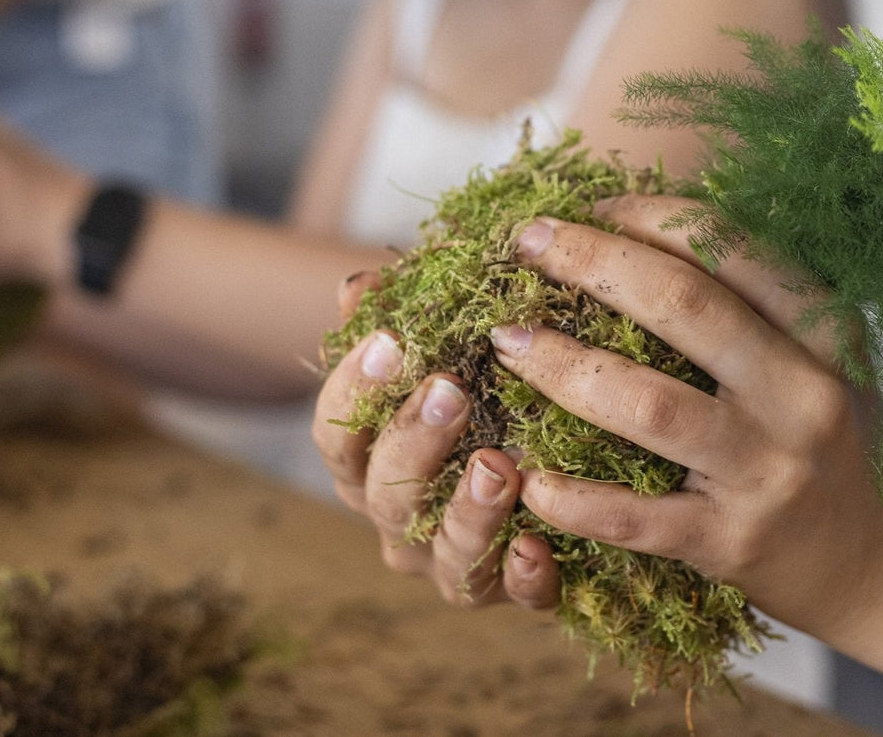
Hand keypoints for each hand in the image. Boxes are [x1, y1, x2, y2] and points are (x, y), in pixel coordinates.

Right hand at [312, 272, 559, 609]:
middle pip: (386, 493)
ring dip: (470, 511)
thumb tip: (357, 285)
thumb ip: (398, 319)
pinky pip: (515, 597)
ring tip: (496, 465)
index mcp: (367, 462)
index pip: (336, 434)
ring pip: (447, 554)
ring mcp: (451, 562)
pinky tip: (538, 545)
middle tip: (450, 389)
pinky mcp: (512, 590)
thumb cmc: (475, 392)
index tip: (389, 341)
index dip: (356, 391)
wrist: (545, 456)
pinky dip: (524, 577)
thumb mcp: (438, 351)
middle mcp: (399, 520)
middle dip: (415, 440)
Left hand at [489, 196, 882, 647]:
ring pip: (648, 405)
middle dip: (590, 261)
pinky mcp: (732, 544)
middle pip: (684, 305)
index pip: (731, 247)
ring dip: (563, 366)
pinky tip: (529, 478)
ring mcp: (767, 472)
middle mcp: (802, 394)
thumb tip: (645, 230)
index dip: (648, 216)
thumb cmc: (837, 443)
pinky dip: (575, 498)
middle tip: (526, 244)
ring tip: (506, 340)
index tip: (587, 206)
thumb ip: (757, 303)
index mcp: (827, 332)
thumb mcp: (825, 359)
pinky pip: (636, 517)